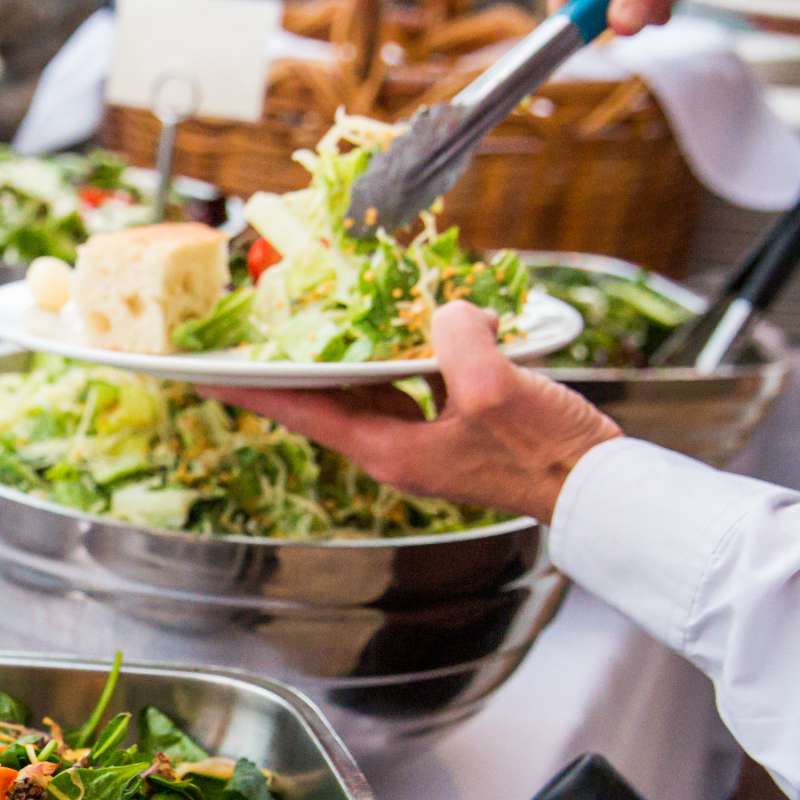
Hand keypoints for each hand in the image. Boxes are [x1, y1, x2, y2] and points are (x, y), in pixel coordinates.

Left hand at [203, 303, 621, 523]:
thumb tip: (445, 314)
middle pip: (324, 400)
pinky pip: (410, 383)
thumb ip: (456, 340)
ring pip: (368, 389)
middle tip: (244, 342)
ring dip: (343, 358)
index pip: (303, 412)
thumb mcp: (496, 389)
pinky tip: (409, 327)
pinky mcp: (454, 426)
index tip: (203, 376)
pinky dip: (400, 354)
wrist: (595, 485)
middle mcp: (395, 448)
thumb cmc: (544, 451)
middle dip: (286, 368)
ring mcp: (424, 439)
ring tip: (310, 325)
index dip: (252, 389)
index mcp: (388, 450)